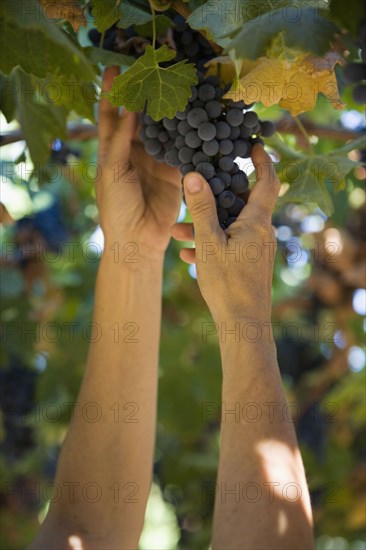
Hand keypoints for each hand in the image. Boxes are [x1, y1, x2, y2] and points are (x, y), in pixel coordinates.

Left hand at [97, 67, 181, 257]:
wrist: (138, 239)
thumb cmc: (116, 207)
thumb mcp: (112, 171)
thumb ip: (121, 140)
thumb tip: (130, 109)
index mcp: (112, 151)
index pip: (109, 115)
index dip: (110, 92)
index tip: (113, 68)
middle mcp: (134, 152)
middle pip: (139, 117)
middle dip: (144, 95)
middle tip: (153, 71)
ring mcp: (155, 160)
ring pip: (162, 129)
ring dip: (167, 111)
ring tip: (175, 86)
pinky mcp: (174, 171)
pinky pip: (180, 148)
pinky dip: (185, 134)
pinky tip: (192, 115)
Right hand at [171, 145, 279, 322]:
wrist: (242, 324)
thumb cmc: (228, 284)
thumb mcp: (209, 242)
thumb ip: (202, 209)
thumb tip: (195, 176)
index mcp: (257, 222)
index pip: (267, 182)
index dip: (263, 161)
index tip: (253, 145)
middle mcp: (261, 233)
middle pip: (241, 203)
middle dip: (215, 198)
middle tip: (198, 187)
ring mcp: (255, 249)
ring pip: (229, 227)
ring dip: (205, 227)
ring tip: (176, 232)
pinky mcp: (249, 264)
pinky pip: (229, 246)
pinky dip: (210, 245)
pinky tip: (187, 255)